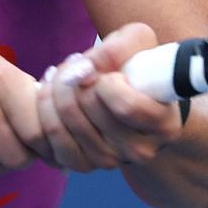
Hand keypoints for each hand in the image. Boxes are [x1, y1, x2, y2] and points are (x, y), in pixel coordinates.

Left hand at [36, 23, 187, 172]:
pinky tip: (50, 94)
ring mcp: (110, 161)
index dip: (105, 81)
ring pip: (61, 125)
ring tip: (63, 74)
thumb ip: (119, 48)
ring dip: (54, 90)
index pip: (126, 106)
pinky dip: (43, 111)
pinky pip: (46, 140)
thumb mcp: (139, 42)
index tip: (103, 70)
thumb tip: (89, 68)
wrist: (129, 94)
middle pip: (87, 108)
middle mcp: (140, 150)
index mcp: (164, 124)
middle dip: (73, 77)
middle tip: (77, 65)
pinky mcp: (82, 165)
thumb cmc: (137, 66)